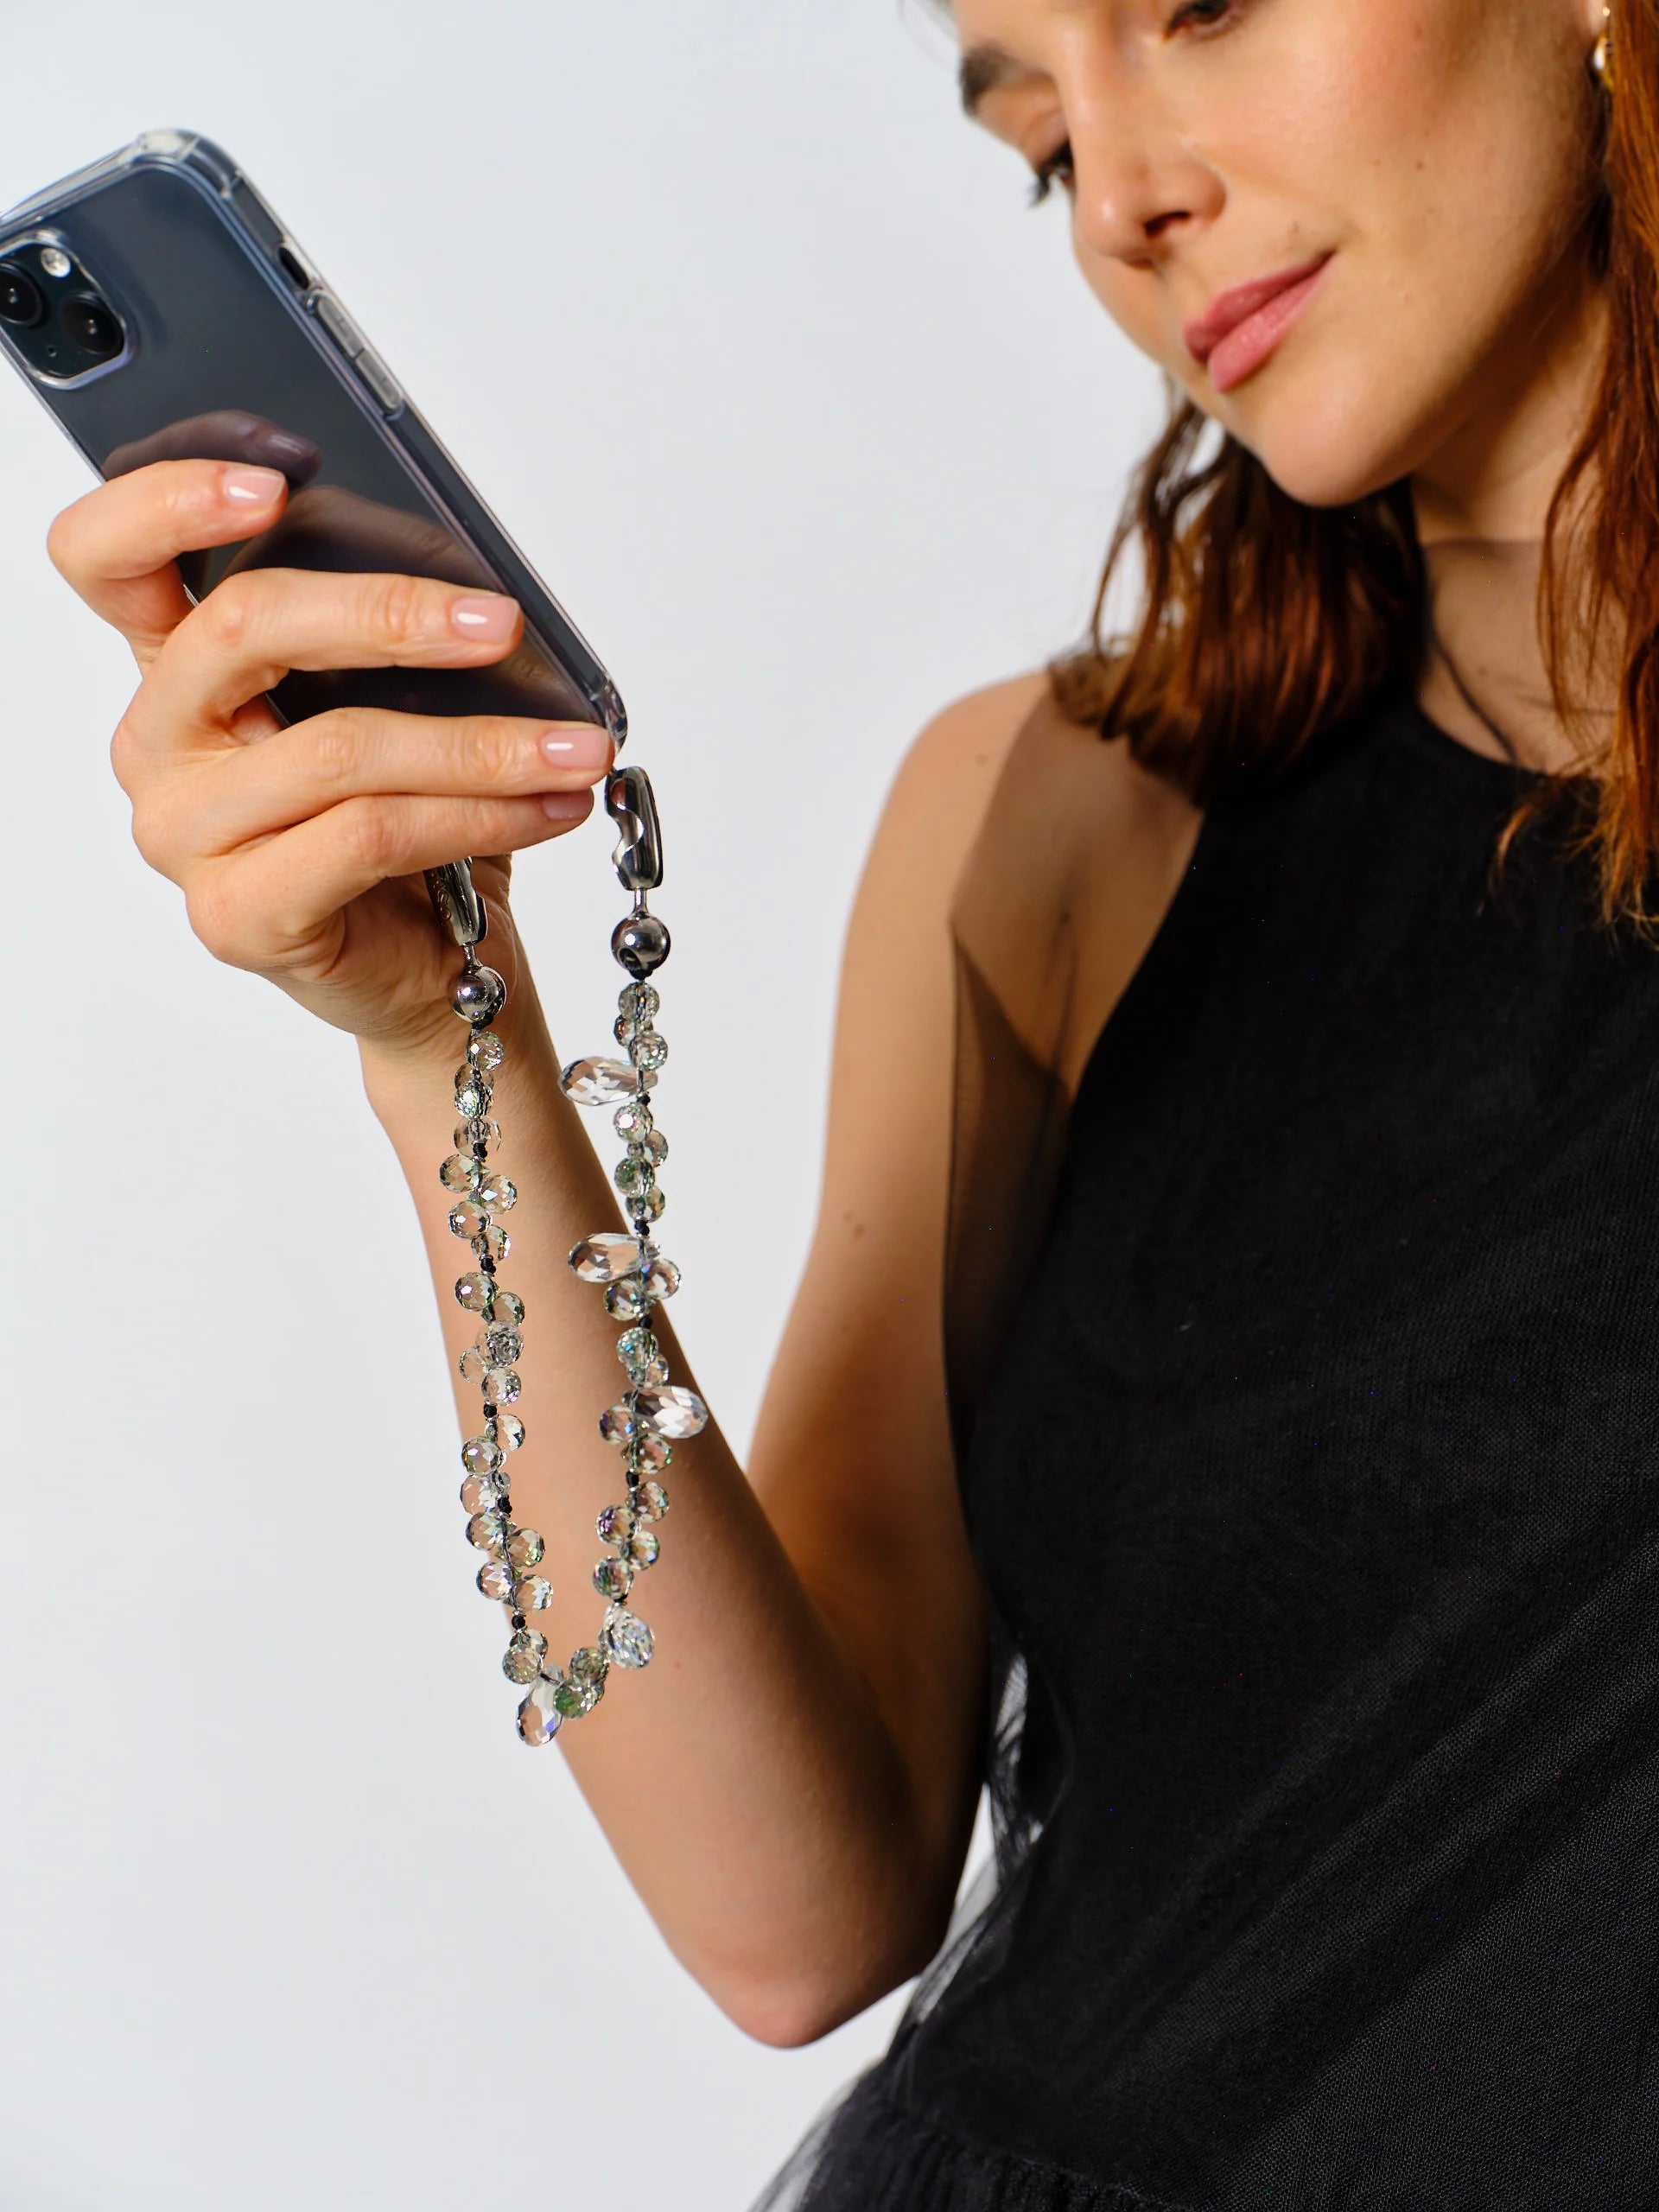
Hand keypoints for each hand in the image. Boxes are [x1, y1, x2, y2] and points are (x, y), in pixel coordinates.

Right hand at [47, 448, 612, 1058]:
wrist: (433, 969)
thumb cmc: (411, 832)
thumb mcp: (396, 708)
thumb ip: (386, 640)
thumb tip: (477, 583)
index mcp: (177, 670)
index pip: (106, 557)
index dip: (171, 500)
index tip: (280, 477)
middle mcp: (160, 746)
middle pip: (242, 628)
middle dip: (389, 611)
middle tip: (500, 622)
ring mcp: (188, 835)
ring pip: (338, 749)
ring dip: (482, 744)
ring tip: (576, 748)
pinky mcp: (237, 914)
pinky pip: (372, 835)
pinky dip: (481, 812)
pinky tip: (551, 805)